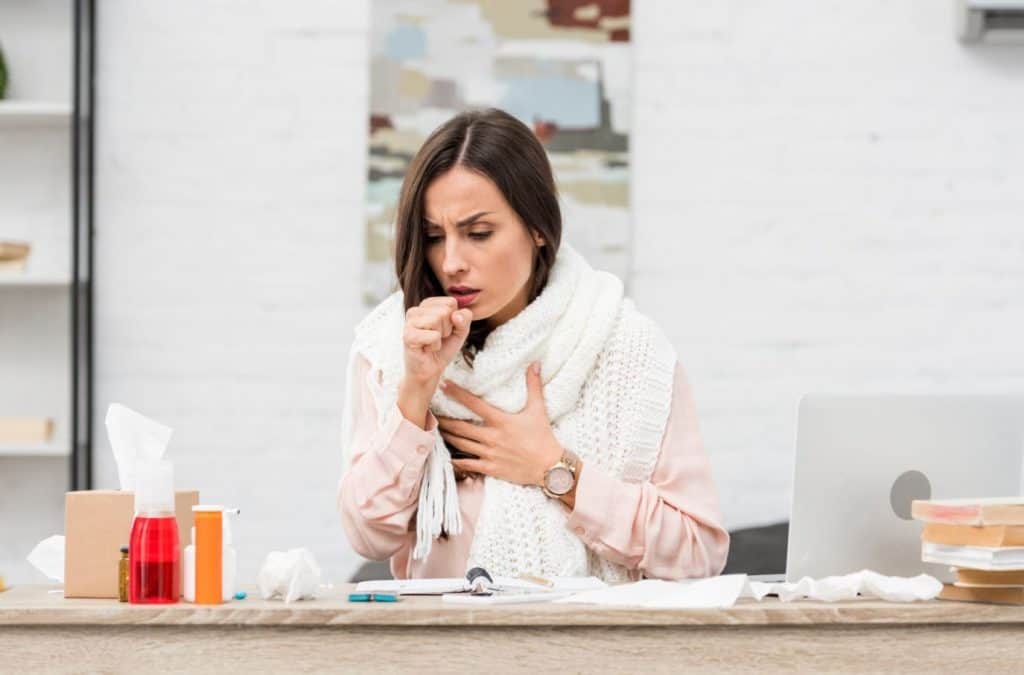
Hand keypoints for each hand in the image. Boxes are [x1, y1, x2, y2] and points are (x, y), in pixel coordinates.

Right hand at [402, 296, 472, 389]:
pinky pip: (433, 335)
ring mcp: (409, 322)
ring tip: (431, 342)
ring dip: (440, 337)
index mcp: (427, 304)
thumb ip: (465, 319)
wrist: (431, 370)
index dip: (454, 319)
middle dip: (447, 328)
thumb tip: (456, 315)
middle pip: (445, 310)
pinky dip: (435, 346)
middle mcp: (416, 310)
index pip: (451, 302)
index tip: (444, 329)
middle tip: (437, 338)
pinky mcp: (408, 335)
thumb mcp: (460, 331)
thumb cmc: (443, 348)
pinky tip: (426, 349)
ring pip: (437, 319)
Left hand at [438, 362, 563, 487]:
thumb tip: (536, 364)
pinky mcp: (490, 468)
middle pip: (461, 426)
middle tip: (431, 412)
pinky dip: (456, 461)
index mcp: (501, 421)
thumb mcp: (538, 409)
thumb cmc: (543, 437)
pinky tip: (446, 458)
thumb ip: (534, 386)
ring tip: (435, 430)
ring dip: (447, 436)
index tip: (444, 385)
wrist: (549, 467)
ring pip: (461, 444)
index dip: (457, 394)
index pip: (474, 404)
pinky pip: (468, 465)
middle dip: (444, 419)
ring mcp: (489, 454)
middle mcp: (492, 437)